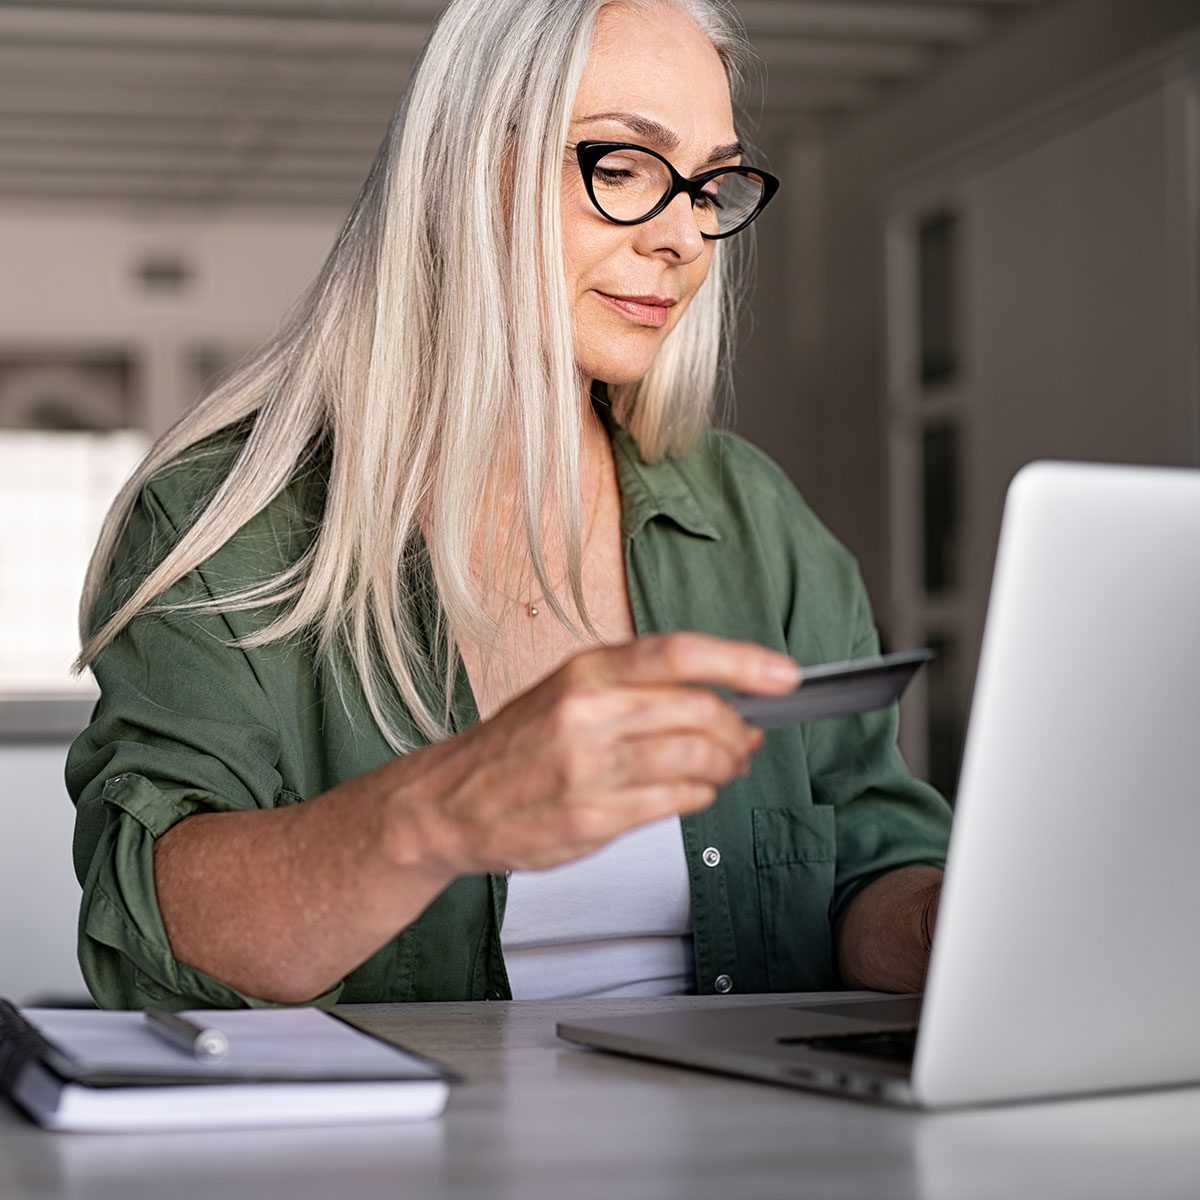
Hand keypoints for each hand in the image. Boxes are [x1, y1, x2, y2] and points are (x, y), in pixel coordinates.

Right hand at [383, 632, 801, 875]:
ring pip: (696, 759)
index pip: (679, 654)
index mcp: (585, 672)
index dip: (743, 662)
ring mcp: (590, 768)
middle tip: (747, 739)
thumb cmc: (513, 746)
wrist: (448, 803)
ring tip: (724, 767)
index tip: (784, 676)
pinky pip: (675, 801)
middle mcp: (588, 713)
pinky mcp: (592, 817)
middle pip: (701, 711)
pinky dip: (699, 795)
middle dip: (740, 730)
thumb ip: (638, 690)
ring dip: (727, 766)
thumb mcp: (567, 691)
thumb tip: (722, 696)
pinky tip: (693, 790)